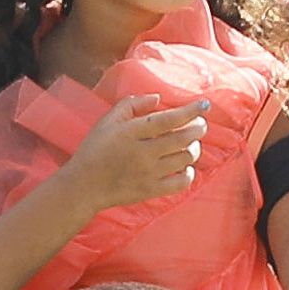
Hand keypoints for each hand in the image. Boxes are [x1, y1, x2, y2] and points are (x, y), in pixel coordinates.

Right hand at [62, 93, 209, 211]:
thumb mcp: (108, 121)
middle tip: (200, 125)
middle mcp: (143, 152)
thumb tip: (158, 99)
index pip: (169, 118)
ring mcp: (149, 173)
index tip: (205, 104)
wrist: (84, 186)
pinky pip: (181, 182)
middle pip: (183, 137)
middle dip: (198, 128)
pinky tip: (185, 167)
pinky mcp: (151, 190)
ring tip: (191, 144)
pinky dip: (189, 173)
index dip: (191, 110)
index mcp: (132, 132)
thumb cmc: (94, 149)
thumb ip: (132, 104)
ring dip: (194, 148)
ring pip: (185, 158)